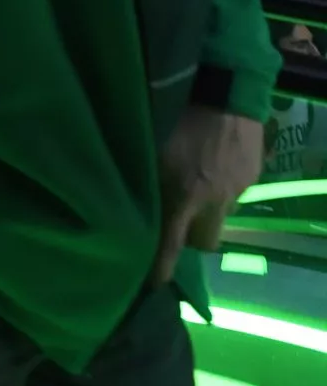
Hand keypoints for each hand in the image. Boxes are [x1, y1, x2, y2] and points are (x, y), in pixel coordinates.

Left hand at [155, 104, 264, 282]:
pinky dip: (220, 192)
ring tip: (194, 190)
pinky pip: (233, 197)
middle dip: (191, 240)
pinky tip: (211, 170)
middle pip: (204, 243)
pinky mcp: (251, 180)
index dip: (162, 268)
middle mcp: (212, 203)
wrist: (226, 100)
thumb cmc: (179, 124)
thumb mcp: (154, 155)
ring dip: (206, 213)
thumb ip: (149, 185)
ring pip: (220, 219)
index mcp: (183, 198)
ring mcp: (235, 193)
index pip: (171, 245)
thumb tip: (135, 206)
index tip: (154, 285)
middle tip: (177, 226)